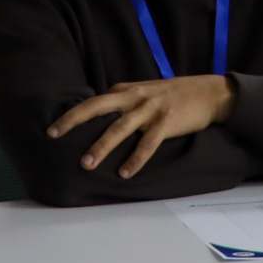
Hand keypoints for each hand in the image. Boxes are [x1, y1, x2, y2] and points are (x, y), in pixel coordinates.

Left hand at [49, 75, 236, 176]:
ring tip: (86, 164)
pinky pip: (148, 142)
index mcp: (127, 90)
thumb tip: (101, 120)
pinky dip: (136, 158)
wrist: (210, 93)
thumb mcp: (145, 93)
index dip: (72, 115)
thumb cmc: (175, 96)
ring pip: (120, 127)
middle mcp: (135, 96)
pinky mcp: (167, 120)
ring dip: (102, 146)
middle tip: (54, 135)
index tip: (53, 129)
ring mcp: (151, 108)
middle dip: (74, 121)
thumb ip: (124, 103)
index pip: (94, 102)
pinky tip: (125, 173)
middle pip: (97, 107)